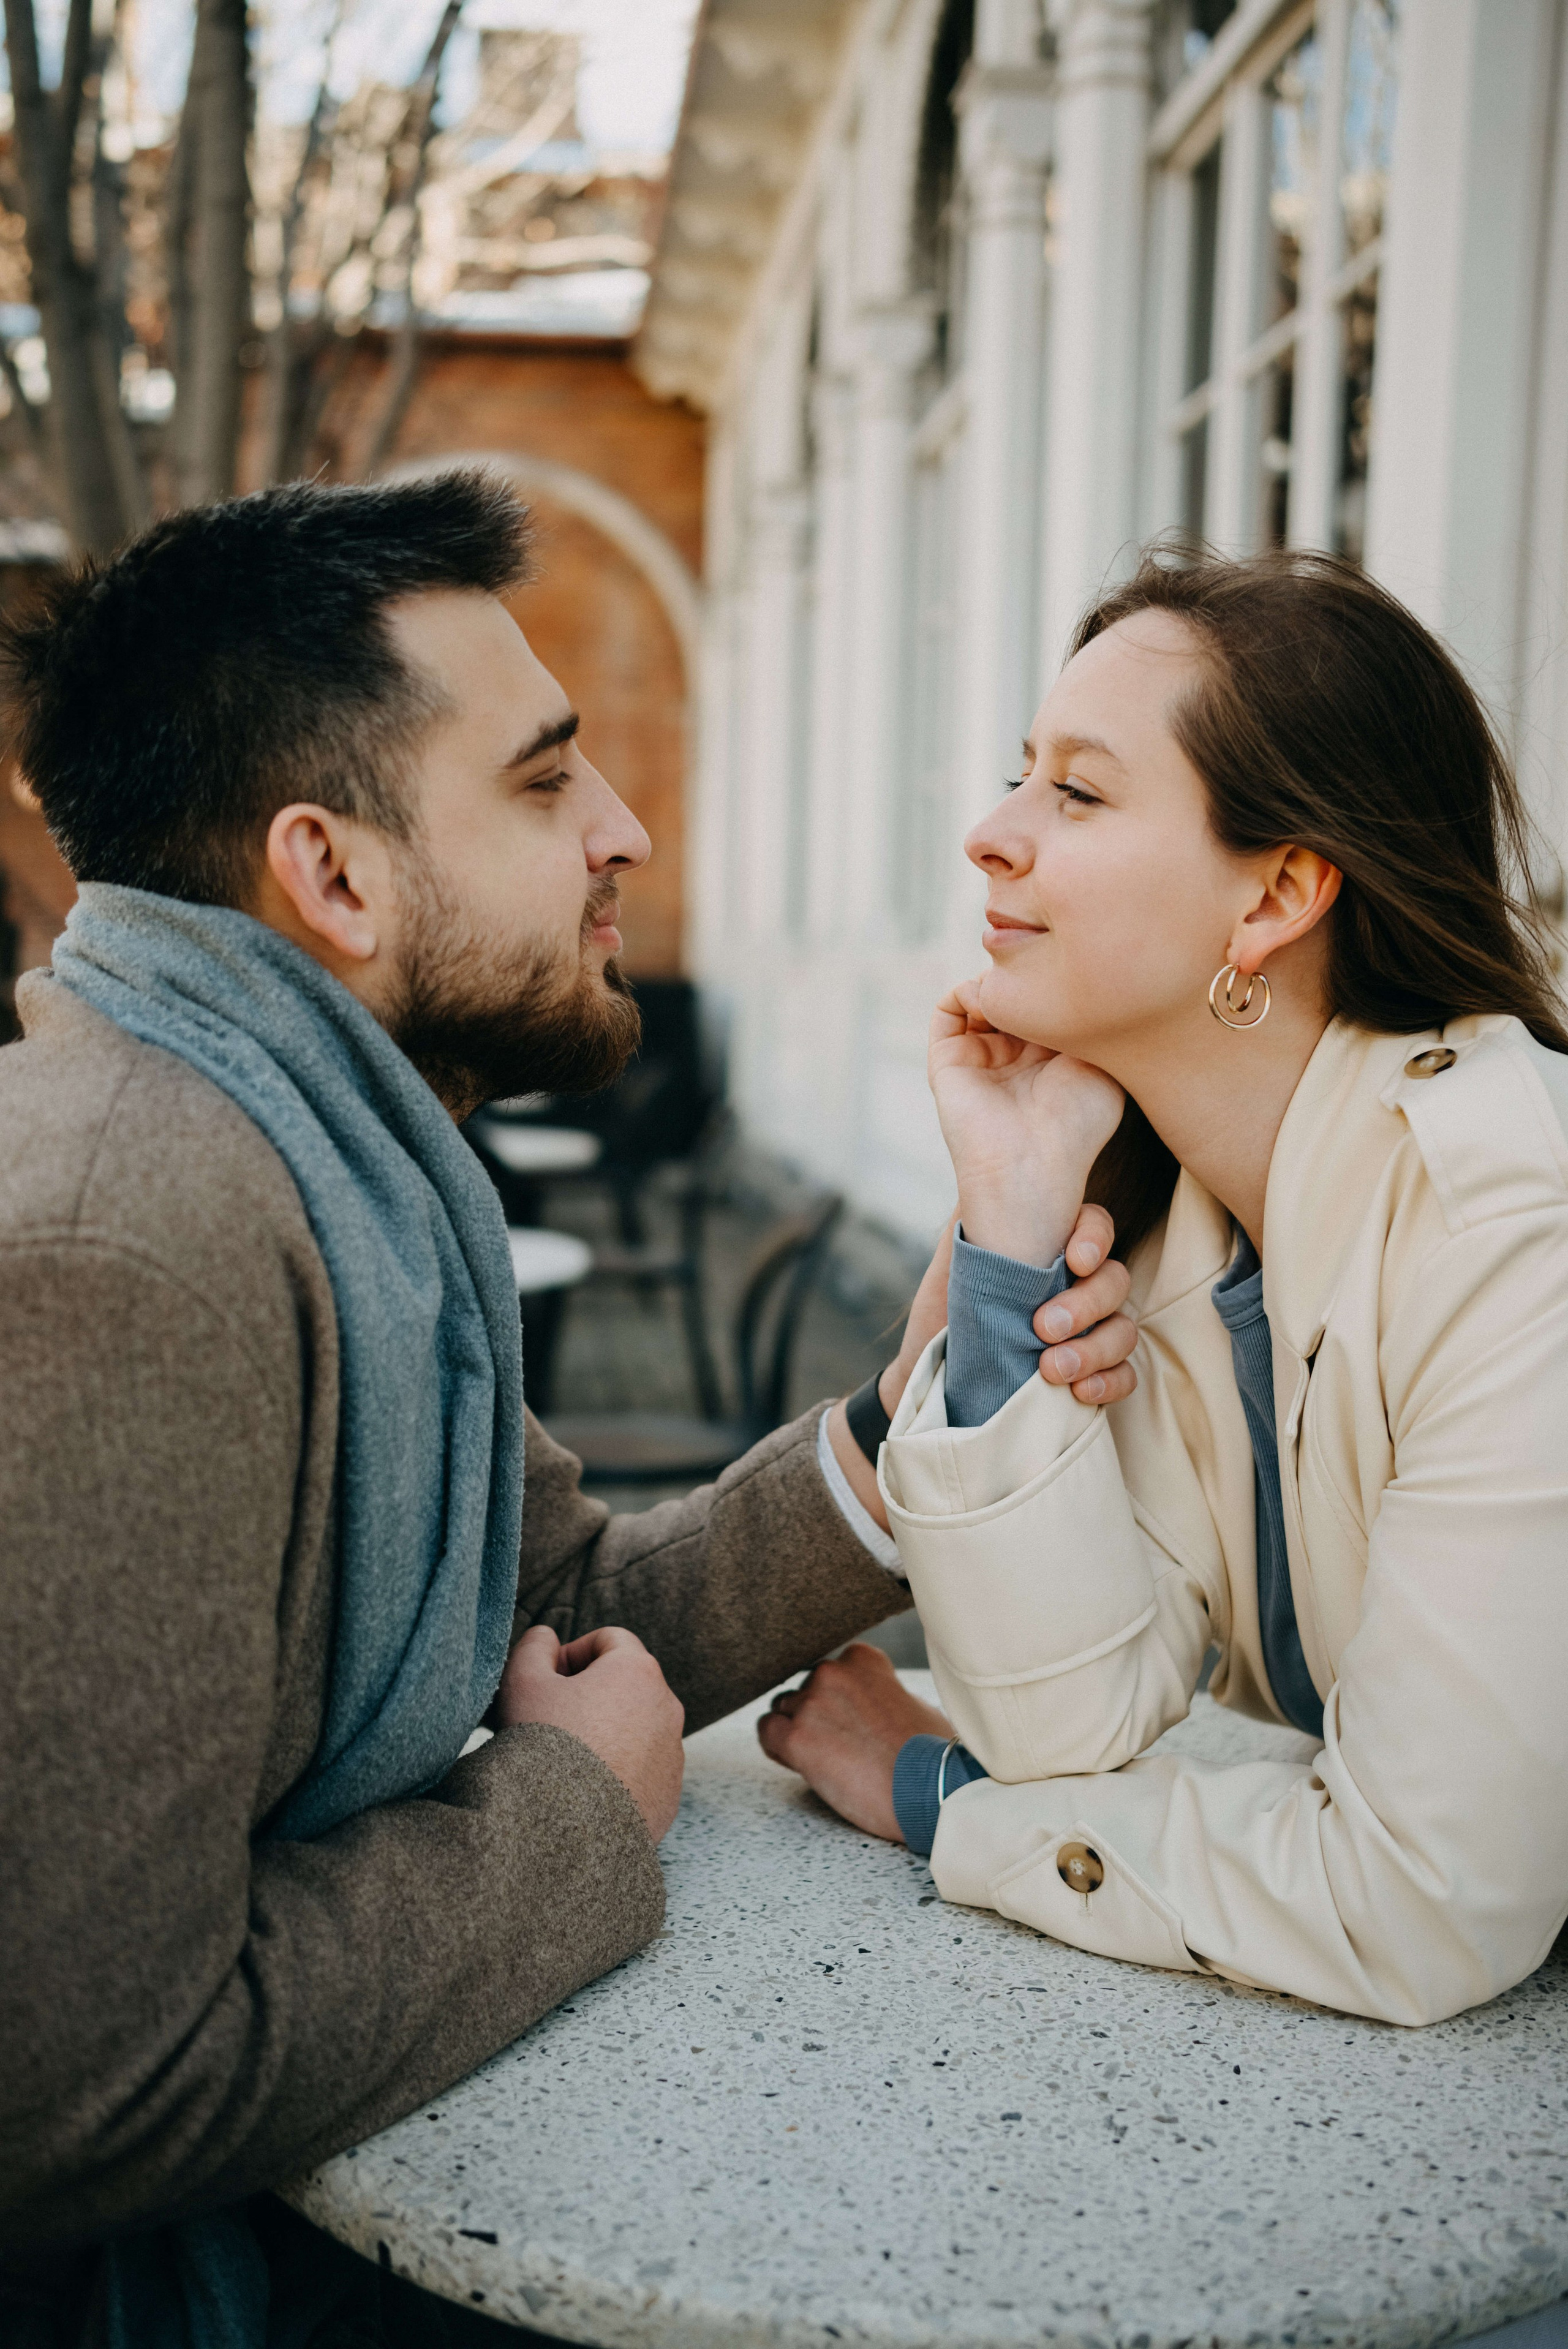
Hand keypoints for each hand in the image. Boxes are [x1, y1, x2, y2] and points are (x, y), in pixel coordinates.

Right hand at [495, 1624, 684, 1842]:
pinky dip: (620, 1770)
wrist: (566, 1830)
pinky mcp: (670, 1793)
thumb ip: (534, 1647)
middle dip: (592, 1692)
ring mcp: (673, 1753)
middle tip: (554, 1717)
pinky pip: (644, 1769)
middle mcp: (667, 1707)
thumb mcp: (524, 1682)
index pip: (610, 1640)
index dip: (574, 1653)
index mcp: (638, 1671)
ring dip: (608, 1731)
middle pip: (627, 1684)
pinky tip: (586, 1789)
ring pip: (638, 1727)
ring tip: (569, 1757)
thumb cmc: (545, 1747)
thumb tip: (547, 1639)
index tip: (551, 1680)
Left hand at [757, 1643, 953, 1840]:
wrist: (930, 1790)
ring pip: (782, 1711)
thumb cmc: (930, 1755)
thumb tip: (865, 1703)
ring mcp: (812, 1702)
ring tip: (828, 1761)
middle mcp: (833, 1671)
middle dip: (814, 1717)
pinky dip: (778, 1749)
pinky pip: (767, 1733)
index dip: (833, 1702)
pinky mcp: (797, 1737)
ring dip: (798, 1733)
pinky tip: (802, 1764)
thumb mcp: (909, 1702)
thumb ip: (877, 1691)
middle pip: (802, 1691)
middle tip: (840, 1748)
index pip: (827, 1672)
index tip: (849, 1724)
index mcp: (862, 1658)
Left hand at [823, 1200, 1138, 1529]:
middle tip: (1042, 1327)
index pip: (1096, 1227)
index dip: (1096, 1239)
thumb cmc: (946, 1306)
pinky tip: (1080, 1392)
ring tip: (1051, 1370)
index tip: (1075, 1261)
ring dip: (1095, 1349)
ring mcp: (1090, 1331)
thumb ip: (981, 1214)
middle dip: (1086, 1304)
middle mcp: (1079, 1285)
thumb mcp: (957, 1256)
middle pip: (1115, 1282)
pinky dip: (1109, 1383)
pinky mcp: (1091, 1374)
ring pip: (1123, 1330)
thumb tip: (992, 1162)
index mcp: (1054, 1249)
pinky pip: (1125, 1375)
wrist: (930, 1371)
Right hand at [928, 979, 1123, 1263]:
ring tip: (1013, 988)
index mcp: (1050, 1059)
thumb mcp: (1101, 1063)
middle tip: (1037, 968)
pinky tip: (990, 999)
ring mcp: (979, 1057)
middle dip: (1023, 976)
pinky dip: (966, 991)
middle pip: (1012, 995)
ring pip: (980, 997)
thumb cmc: (1077, 1124)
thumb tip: (1061, 983)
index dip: (1054, 980)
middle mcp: (1013, 1056)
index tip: (1067, 969)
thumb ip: (1084, 1021)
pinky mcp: (948, 1060)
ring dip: (995, 983)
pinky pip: (947, 1010)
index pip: (1046, 1003)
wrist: (1034, 1165)